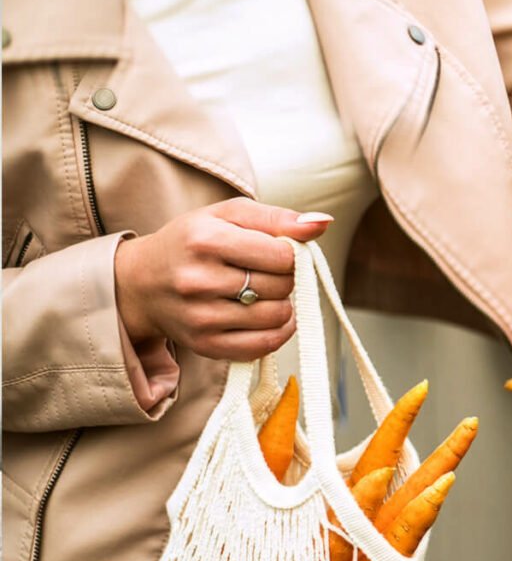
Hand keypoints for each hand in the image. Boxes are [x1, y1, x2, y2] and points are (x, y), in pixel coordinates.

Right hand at [114, 199, 333, 360]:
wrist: (140, 283)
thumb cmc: (192, 242)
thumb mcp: (228, 215)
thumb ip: (279, 217)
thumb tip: (322, 223)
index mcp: (205, 239)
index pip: (282, 255)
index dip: (289, 253)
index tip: (275, 251)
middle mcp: (198, 280)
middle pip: (282, 286)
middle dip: (284, 278)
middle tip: (264, 272)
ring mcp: (201, 317)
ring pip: (278, 316)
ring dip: (281, 304)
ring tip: (260, 292)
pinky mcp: (206, 345)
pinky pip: (265, 345)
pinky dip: (277, 331)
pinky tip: (265, 315)